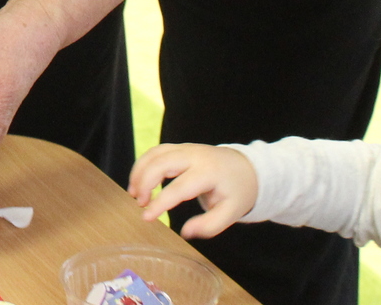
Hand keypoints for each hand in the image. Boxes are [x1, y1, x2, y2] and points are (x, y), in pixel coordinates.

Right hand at [128, 144, 258, 239]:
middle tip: (139, 203)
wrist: (246, 167)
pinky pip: (156, 151)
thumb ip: (210, 225)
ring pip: (154, 154)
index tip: (146, 217)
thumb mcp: (231, 212)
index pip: (179, 187)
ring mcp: (186, 148)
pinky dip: (143, 164)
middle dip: (144, 182)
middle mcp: (195, 156)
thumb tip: (185, 233)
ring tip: (134, 193)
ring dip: (139, 172)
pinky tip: (139, 181)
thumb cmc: (237, 191)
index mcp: (209, 172)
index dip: (160, 203)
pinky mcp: (179, 147)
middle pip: (161, 163)